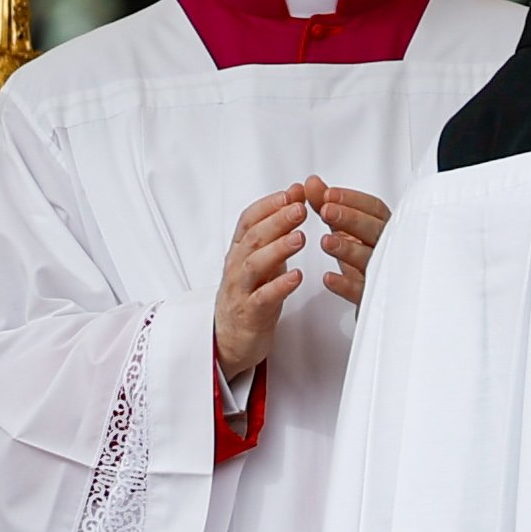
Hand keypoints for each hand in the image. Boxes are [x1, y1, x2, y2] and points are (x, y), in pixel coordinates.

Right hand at [215, 185, 311, 376]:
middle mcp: (236, 267)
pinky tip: (297, 276)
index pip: (248, 221)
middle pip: (253, 238)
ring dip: (278, 249)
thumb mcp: (261, 262)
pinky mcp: (249, 314)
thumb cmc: (250, 296)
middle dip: (277, 220)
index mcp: (239, 252)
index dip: (269, 205)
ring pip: (255, 265)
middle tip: (300, 208)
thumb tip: (294, 202)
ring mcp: (240, 290)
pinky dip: (280, 286)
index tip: (292, 191)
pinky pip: (263, 298)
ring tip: (300, 237)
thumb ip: (275, 236)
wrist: (230, 340)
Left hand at [306, 178, 390, 305]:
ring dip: (348, 249)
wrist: (372, 294)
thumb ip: (327, 204)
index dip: (353, 200)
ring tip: (326, 241)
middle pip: (377, 230)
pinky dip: (346, 286)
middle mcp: (386, 248)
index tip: (329, 194)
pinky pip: (362, 292)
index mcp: (382, 228)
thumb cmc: (361, 255)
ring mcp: (381, 273)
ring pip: (370, 260)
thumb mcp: (344, 227)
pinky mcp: (372, 297)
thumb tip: (312, 183)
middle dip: (352, 219)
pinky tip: (330, 278)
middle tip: (326, 210)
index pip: (375, 209)